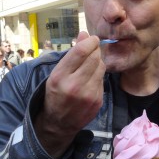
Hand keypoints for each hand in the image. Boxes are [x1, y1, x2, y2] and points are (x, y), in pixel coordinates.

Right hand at [34, 31, 105, 157]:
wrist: (59, 123)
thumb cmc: (55, 94)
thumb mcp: (56, 74)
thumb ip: (71, 54)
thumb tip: (84, 34)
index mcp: (60, 77)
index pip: (81, 52)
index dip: (90, 41)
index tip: (93, 39)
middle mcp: (75, 86)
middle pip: (94, 58)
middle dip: (95, 50)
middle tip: (93, 48)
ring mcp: (89, 95)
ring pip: (101, 67)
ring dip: (98, 61)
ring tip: (90, 64)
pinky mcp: (98, 101)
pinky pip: (102, 80)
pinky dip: (98, 75)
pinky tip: (91, 78)